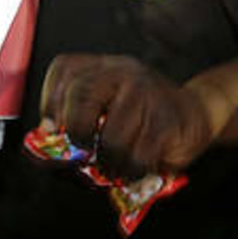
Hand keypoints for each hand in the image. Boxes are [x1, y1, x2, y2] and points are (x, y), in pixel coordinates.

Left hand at [40, 54, 212, 178]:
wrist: (196, 114)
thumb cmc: (143, 119)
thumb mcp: (108, 111)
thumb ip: (75, 126)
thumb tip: (41, 155)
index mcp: (104, 66)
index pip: (64, 69)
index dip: (51, 102)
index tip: (57, 129)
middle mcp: (123, 71)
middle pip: (81, 95)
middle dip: (77, 133)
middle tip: (84, 152)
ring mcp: (146, 92)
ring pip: (110, 137)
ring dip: (108, 163)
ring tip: (114, 167)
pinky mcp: (165, 120)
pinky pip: (137, 156)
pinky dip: (131, 172)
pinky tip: (134, 169)